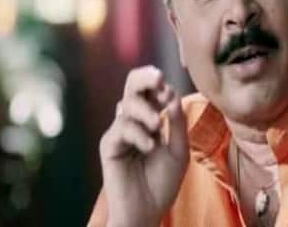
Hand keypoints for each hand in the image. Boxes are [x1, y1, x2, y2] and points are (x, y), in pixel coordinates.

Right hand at [100, 66, 188, 226]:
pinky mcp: (109, 145)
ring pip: (127, 104)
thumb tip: (173, 95)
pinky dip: (137, 134)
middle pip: (132, 86)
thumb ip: (176, 124)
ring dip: (145, 111)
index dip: (160, 85)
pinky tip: (149, 147)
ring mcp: (120, 131)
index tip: (169, 91)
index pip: (151, 90)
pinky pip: (121, 128)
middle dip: (144, 77)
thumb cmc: (163, 182)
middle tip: (158, 78)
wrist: (147, 211)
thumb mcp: (178, 150)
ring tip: (156, 125)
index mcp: (152, 118)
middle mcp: (134, 120)